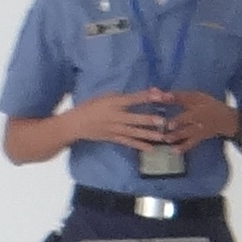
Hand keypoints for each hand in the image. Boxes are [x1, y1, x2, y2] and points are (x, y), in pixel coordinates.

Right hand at [63, 91, 181, 147]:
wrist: (76, 123)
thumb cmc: (92, 105)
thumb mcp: (107, 96)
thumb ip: (126, 96)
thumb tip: (148, 92)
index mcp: (113, 102)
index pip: (133, 99)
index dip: (147, 97)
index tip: (161, 95)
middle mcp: (115, 116)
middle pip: (135, 118)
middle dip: (150, 120)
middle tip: (165, 122)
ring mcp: (115, 129)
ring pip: (134, 132)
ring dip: (149, 135)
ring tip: (163, 137)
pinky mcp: (113, 138)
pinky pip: (128, 142)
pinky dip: (139, 146)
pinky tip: (151, 149)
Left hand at [159, 91, 241, 146]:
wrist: (225, 120)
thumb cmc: (208, 105)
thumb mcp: (195, 97)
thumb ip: (176, 95)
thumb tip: (155, 91)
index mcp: (196, 102)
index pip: (182, 98)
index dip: (171, 97)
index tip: (160, 97)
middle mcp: (197, 115)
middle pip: (185, 117)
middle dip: (176, 121)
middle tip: (166, 125)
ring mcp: (198, 128)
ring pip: (186, 132)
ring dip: (176, 135)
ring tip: (166, 138)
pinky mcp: (199, 137)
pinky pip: (190, 143)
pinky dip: (183, 147)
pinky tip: (174, 151)